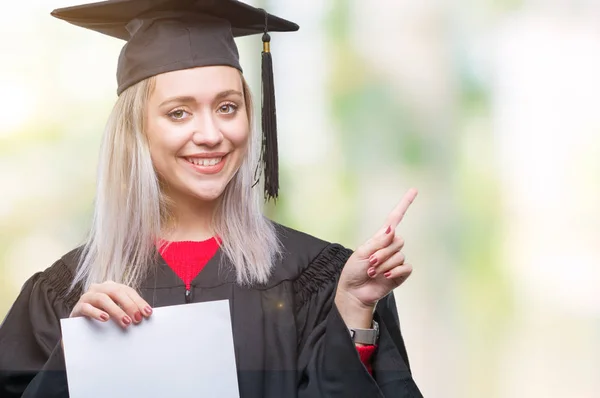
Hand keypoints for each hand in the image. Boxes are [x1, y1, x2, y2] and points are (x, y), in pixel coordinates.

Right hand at [70, 281, 152, 327]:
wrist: (79, 325)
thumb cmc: (102, 316)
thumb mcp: (116, 311)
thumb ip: (128, 310)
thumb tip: (144, 316)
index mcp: (111, 286)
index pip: (128, 291)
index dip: (139, 301)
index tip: (147, 313)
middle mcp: (99, 288)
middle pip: (116, 292)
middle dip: (129, 305)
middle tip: (137, 319)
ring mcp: (88, 296)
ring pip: (103, 298)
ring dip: (116, 310)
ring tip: (125, 322)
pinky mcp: (78, 307)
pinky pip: (87, 307)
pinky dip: (97, 313)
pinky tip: (105, 319)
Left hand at [336, 188, 417, 319]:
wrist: (355, 291)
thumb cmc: (354, 270)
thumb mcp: (361, 252)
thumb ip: (378, 241)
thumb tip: (392, 228)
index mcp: (380, 238)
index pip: (395, 218)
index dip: (404, 204)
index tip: (414, 190)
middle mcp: (390, 246)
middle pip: (397, 241)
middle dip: (382, 253)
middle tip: (370, 263)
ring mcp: (396, 260)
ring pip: (399, 256)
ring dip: (384, 265)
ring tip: (372, 272)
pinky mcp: (401, 273)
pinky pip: (406, 267)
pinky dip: (394, 272)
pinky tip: (385, 277)